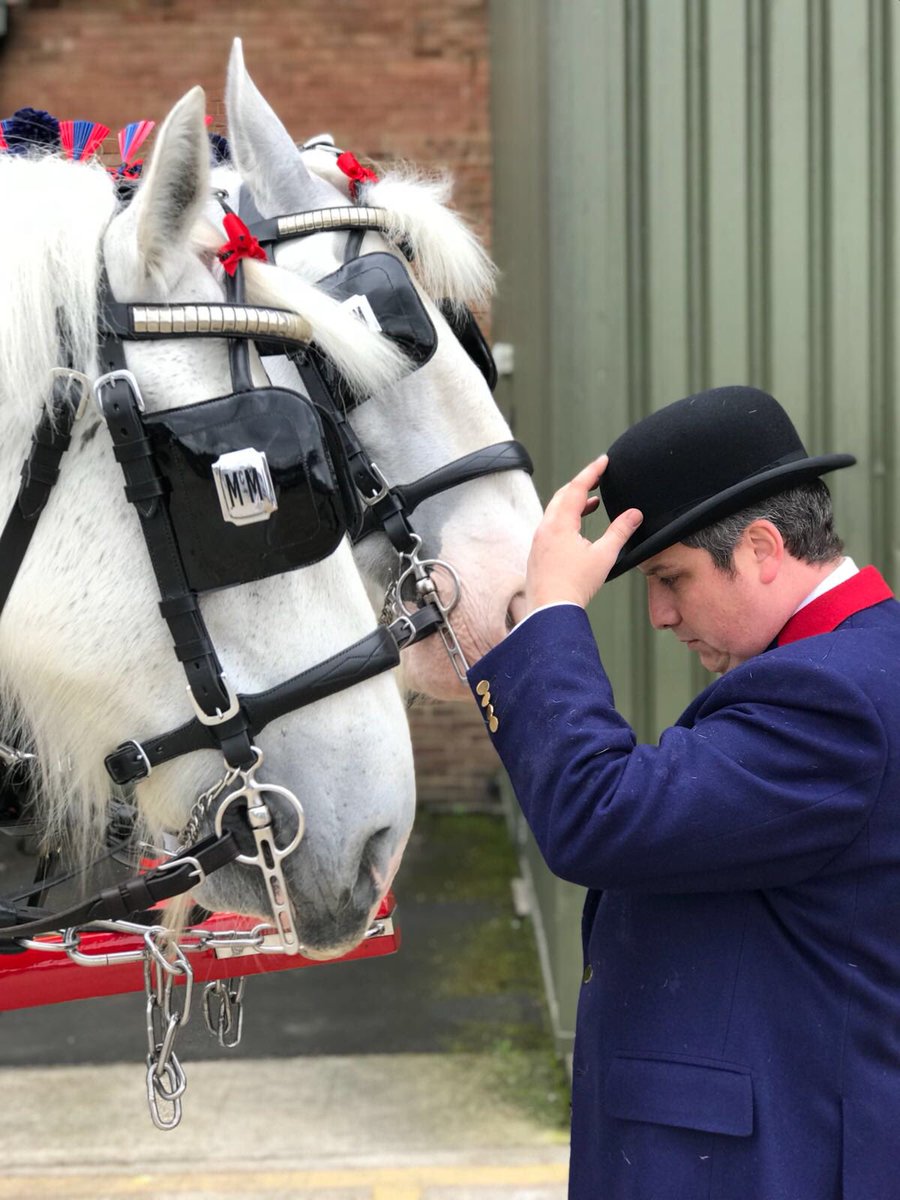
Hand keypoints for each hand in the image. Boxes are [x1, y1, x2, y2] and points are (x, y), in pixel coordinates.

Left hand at [524, 454, 642, 612]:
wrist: (549, 611)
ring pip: (555, 511)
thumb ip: (620, 532)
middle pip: (563, 495)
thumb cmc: (575, 585)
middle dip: (582, 484)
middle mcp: (545, 528)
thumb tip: (635, 514)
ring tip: (593, 502)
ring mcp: (538, 541)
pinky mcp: (537, 553)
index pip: (577, 488)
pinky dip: (565, 518)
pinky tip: (577, 529)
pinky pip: (551, 526)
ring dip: (574, 502)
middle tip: (598, 477)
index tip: (604, 460)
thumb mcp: (604, 556)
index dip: (592, 472)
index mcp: (560, 523)